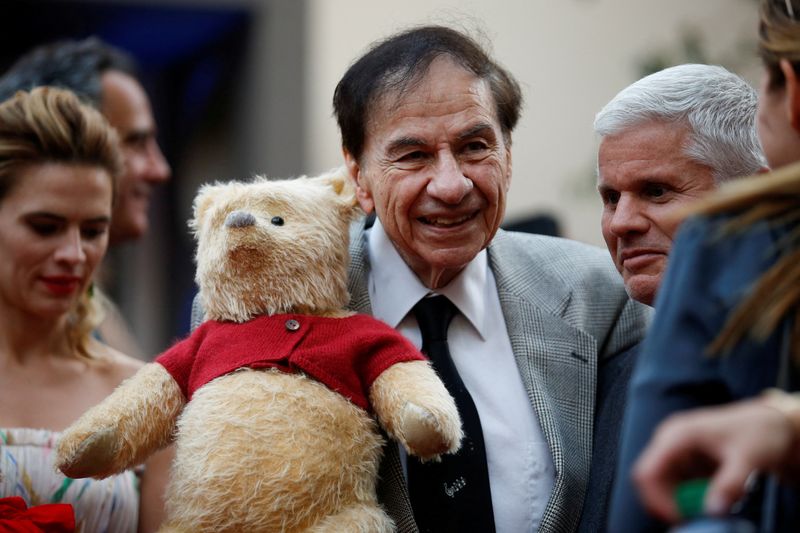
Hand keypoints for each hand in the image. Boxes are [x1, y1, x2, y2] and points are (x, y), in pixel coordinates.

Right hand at [633, 398, 799, 522]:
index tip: (679, 515)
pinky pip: (677, 484)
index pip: (648, 471)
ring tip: (711, 501)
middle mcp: (671, 439)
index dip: (657, 498)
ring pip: (662, 484)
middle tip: (694, 515)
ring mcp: (677, 448)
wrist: (773, 424)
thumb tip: (713, 508)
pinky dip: (690, 496)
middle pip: (652, 479)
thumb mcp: (747, 459)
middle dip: (669, 501)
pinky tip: (712, 494)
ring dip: (681, 499)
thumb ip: (729, 485)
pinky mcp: (686, 458)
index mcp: (678, 434)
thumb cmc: (758, 431)